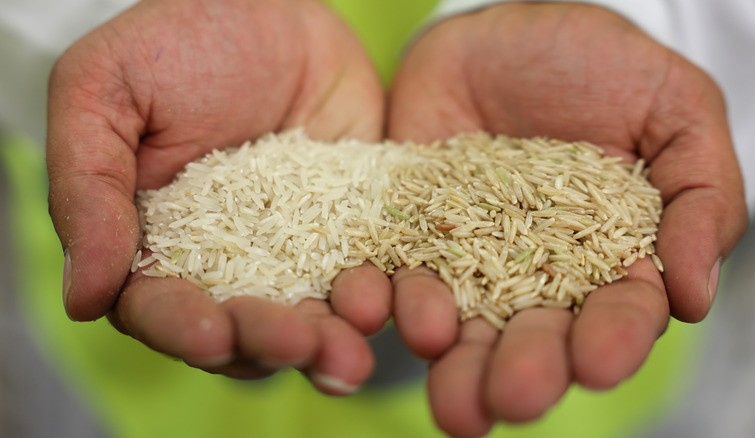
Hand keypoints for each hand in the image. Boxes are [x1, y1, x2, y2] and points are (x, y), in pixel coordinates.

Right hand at [47, 0, 388, 390]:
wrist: (268, 4)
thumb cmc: (175, 41)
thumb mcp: (103, 93)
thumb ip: (85, 188)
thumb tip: (83, 296)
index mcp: (154, 245)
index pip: (160, 309)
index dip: (183, 328)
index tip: (211, 332)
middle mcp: (226, 263)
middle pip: (242, 328)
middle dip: (267, 342)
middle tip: (299, 343)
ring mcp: (293, 251)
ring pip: (308, 316)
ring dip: (328, 342)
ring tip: (352, 352)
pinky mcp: (349, 229)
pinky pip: (365, 271)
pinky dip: (379, 295)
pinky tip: (391, 304)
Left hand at [388, 3, 746, 435]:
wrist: (502, 29)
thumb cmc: (599, 65)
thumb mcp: (674, 110)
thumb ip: (700, 196)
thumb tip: (692, 294)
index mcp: (608, 259)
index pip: (618, 312)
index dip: (612, 340)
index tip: (599, 362)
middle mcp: (536, 274)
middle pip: (533, 336)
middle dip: (526, 371)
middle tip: (511, 399)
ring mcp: (467, 257)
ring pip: (462, 325)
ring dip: (455, 365)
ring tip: (451, 400)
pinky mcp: (409, 231)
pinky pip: (392, 270)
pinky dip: (383, 296)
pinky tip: (374, 313)